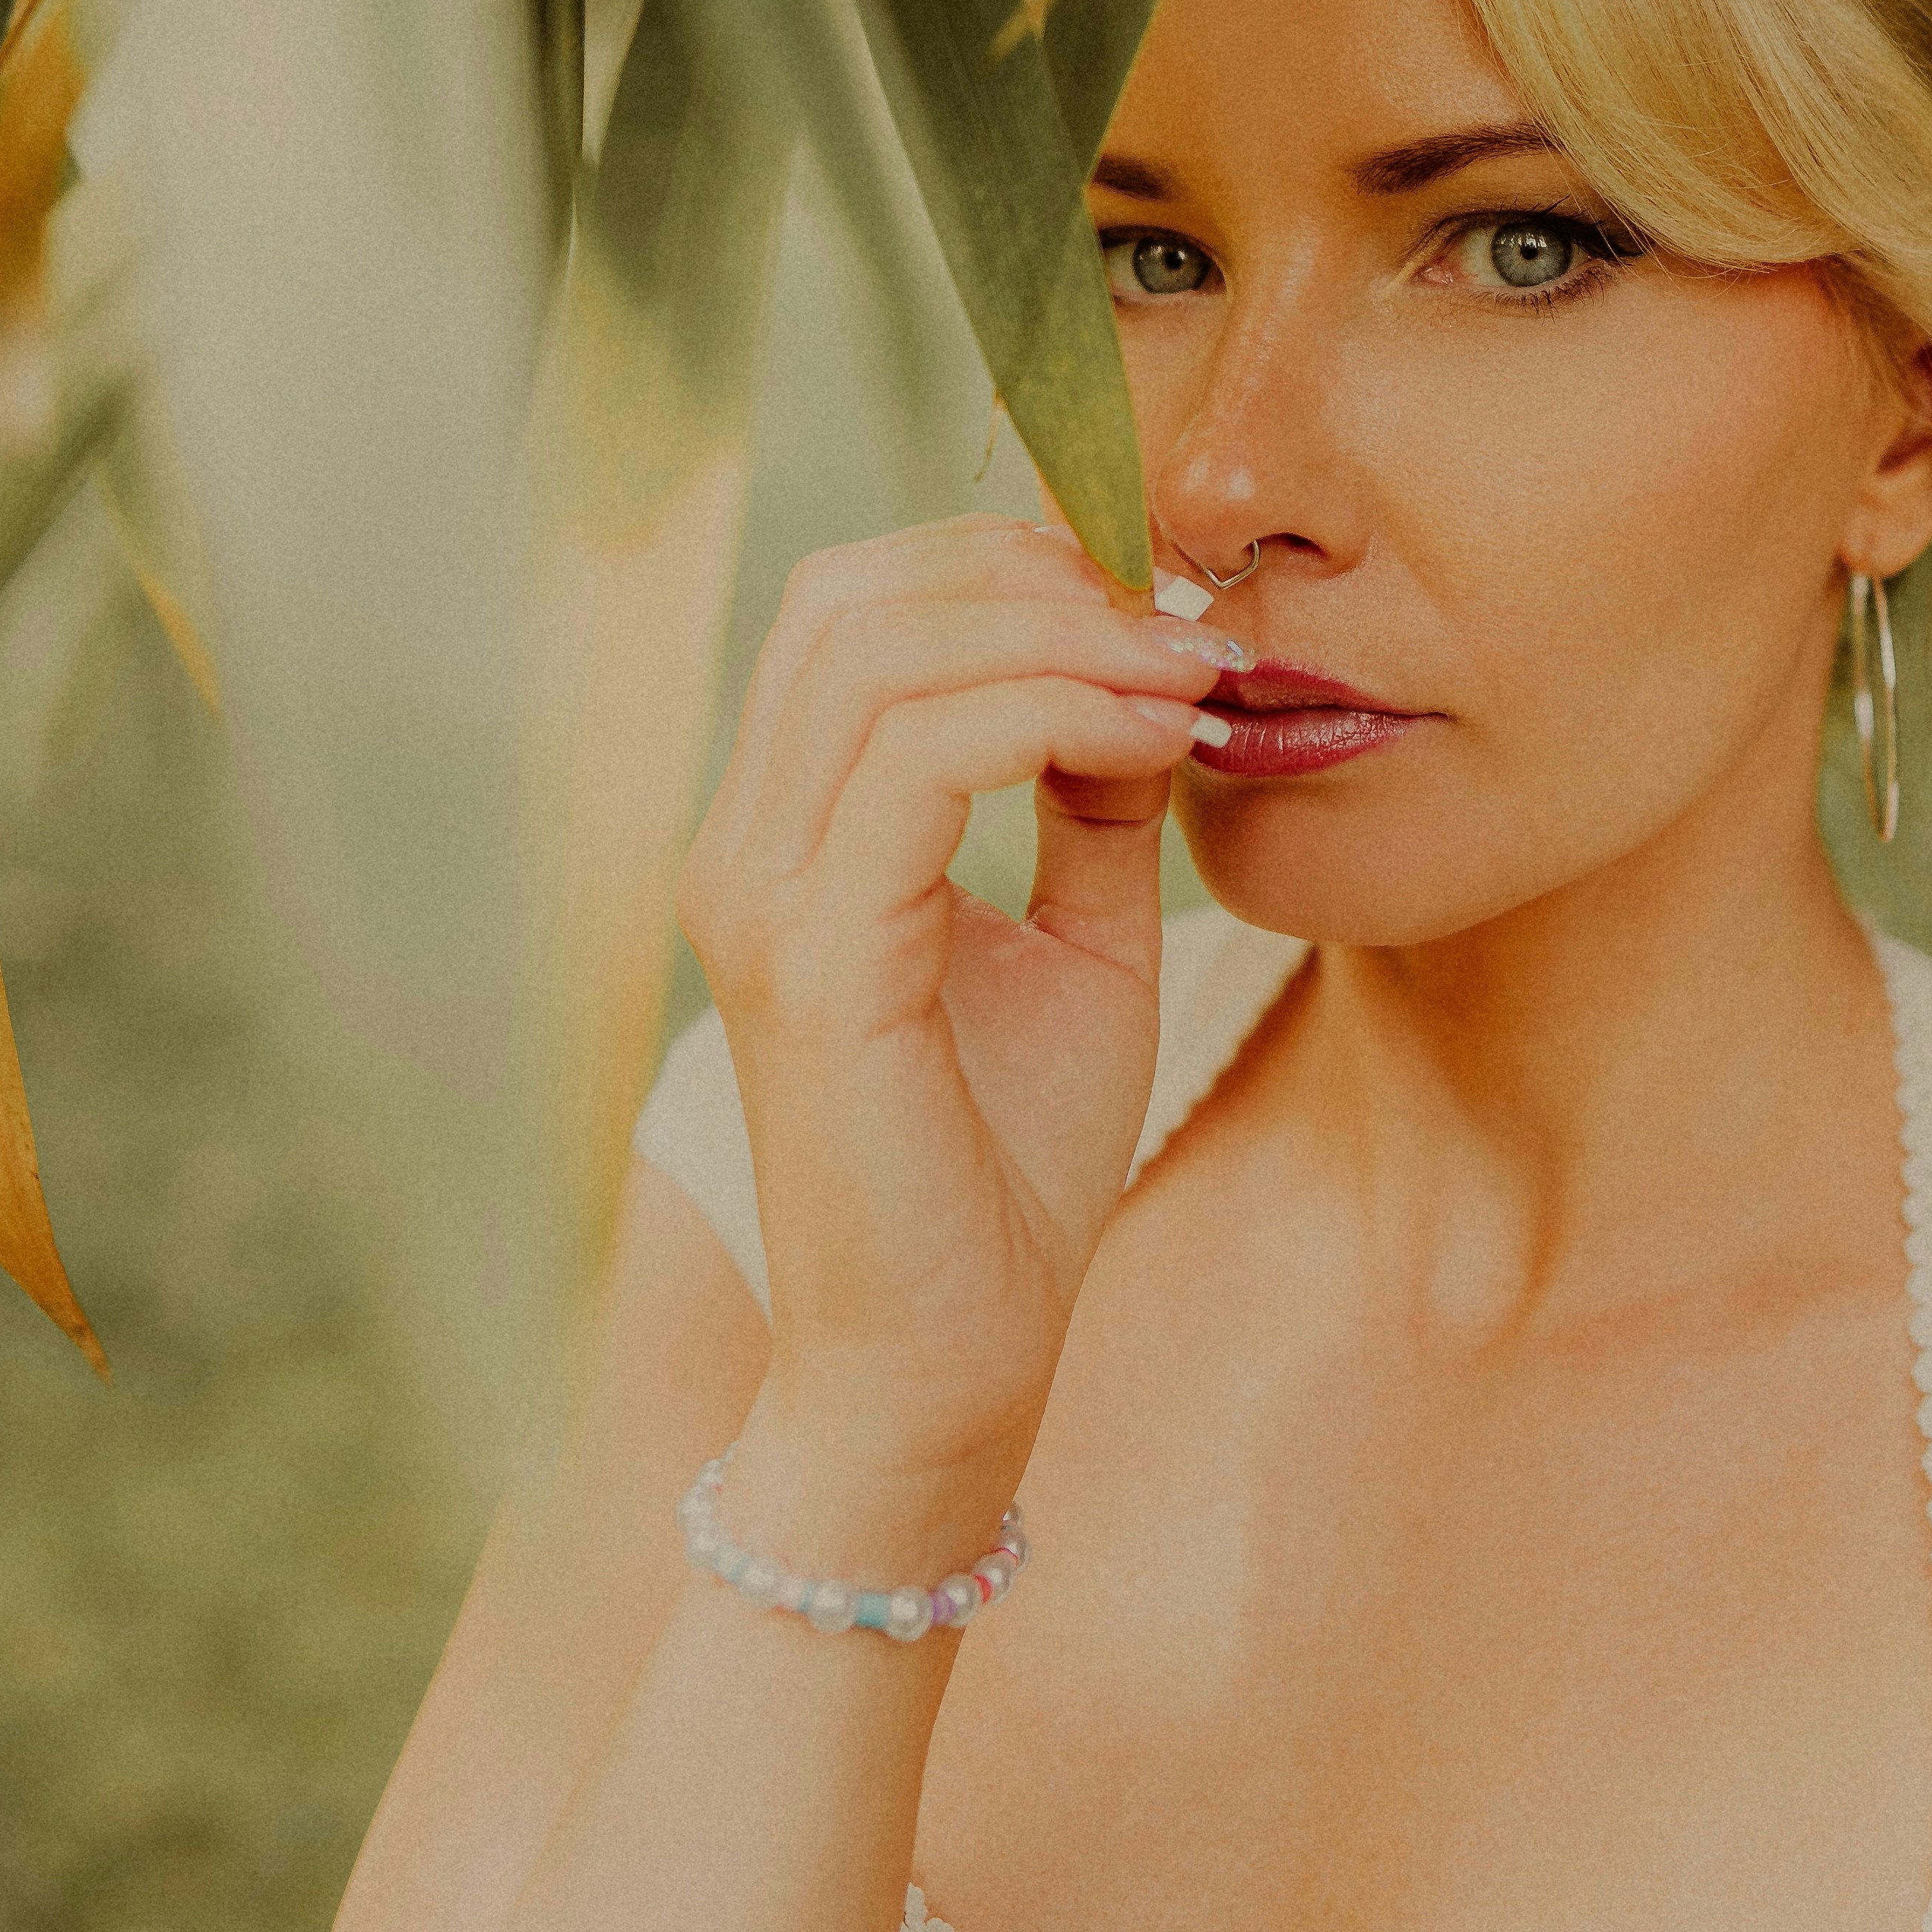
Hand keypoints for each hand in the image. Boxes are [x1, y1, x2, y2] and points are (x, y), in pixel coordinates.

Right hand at [676, 519, 1228, 1524]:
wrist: (951, 1364)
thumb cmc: (1007, 1169)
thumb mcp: (1078, 947)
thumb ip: (1089, 804)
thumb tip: (1149, 672)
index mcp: (788, 834)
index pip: (858, 607)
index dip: (1011, 567)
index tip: (1165, 609)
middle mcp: (744, 847)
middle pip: (853, 597)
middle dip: (1034, 573)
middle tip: (1182, 623)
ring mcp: (761, 898)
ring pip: (881, 655)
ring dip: (1059, 634)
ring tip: (1187, 672)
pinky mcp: (815, 962)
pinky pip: (919, 763)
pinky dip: (1051, 714)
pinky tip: (1153, 736)